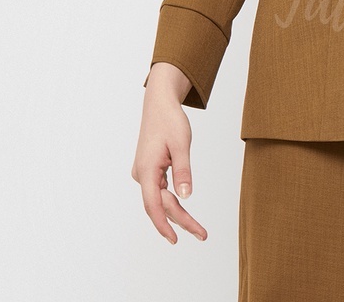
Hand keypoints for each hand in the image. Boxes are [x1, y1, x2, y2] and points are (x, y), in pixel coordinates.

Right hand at [132, 62, 208, 243]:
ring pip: (161, 199)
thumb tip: (186, 196)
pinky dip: (172, 201)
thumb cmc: (170, 121)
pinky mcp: (150, 169)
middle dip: (180, 221)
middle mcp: (142, 175)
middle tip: (201, 234)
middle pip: (160, 205)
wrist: (159, 104)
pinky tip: (183, 209)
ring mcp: (144, 173)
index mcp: (146, 170)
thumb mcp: (181, 144)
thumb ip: (183, 171)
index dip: (164, 224)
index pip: (154, 205)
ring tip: (197, 228)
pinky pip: (160, 190)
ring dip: (177, 213)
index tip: (175, 239)